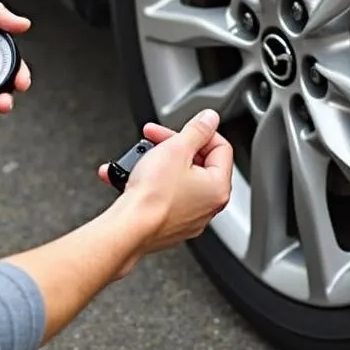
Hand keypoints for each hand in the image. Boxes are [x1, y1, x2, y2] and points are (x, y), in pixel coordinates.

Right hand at [98, 109, 232, 274]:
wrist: (128, 230)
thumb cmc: (153, 196)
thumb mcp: (176, 149)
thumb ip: (196, 130)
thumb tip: (209, 119)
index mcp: (218, 187)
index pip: (221, 148)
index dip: (200, 132)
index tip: (184, 127)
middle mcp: (207, 206)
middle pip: (197, 164)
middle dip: (173, 146)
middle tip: (155, 138)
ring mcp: (187, 218)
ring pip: (175, 180)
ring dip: (156, 163)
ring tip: (138, 159)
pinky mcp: (167, 225)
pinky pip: (160, 197)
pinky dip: (146, 184)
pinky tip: (128, 177)